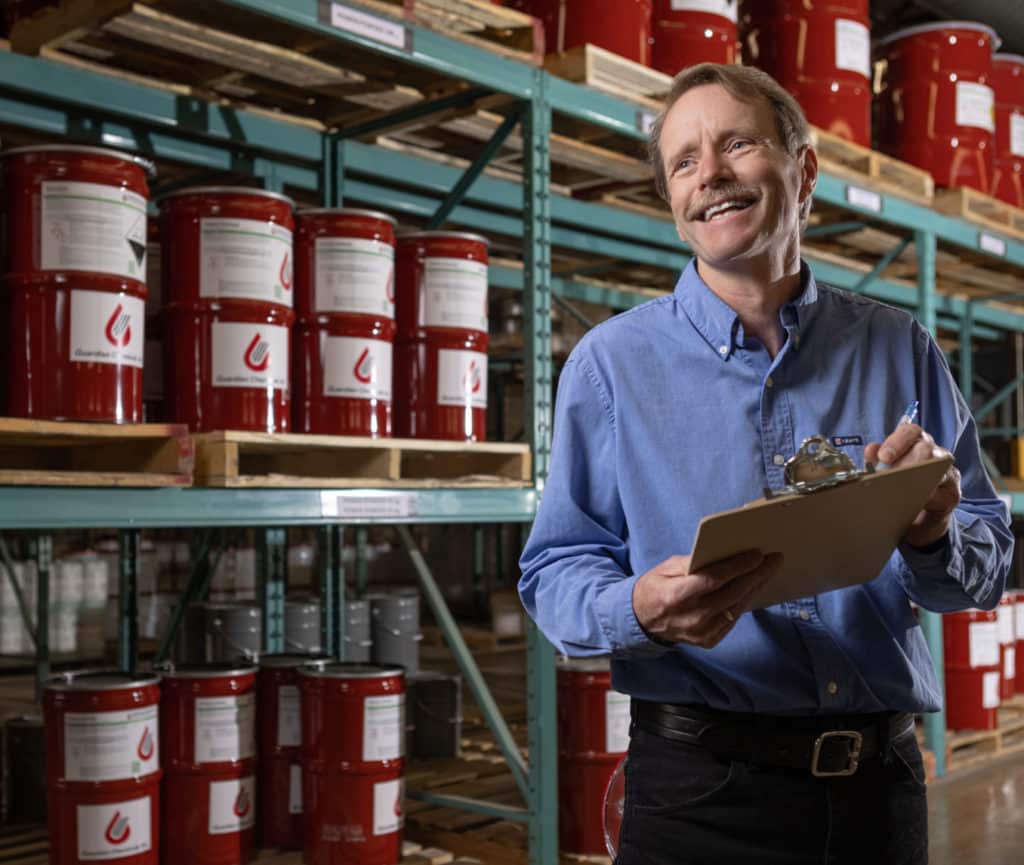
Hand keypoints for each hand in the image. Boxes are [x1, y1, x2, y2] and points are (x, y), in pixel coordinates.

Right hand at [632, 550, 782, 648]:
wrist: (642, 620)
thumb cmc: (655, 588)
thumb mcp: (666, 568)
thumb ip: (693, 563)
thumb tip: (724, 555)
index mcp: (677, 595)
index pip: (715, 579)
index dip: (739, 566)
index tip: (757, 554)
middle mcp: (692, 617)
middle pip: (732, 593)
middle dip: (756, 574)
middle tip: (774, 560)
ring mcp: (701, 632)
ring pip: (737, 607)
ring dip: (755, 588)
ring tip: (768, 572)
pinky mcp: (708, 640)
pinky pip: (733, 619)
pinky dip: (744, 603)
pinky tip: (753, 589)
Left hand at [865, 424, 960, 547]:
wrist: (915, 522)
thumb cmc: (898, 493)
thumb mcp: (884, 476)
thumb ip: (877, 462)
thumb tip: (871, 450)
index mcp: (915, 444)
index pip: (911, 431)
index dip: (897, 441)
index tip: (884, 457)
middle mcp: (935, 454)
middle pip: (925, 447)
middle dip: (905, 462)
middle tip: (890, 477)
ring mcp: (947, 473)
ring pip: (938, 465)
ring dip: (917, 477)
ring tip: (899, 489)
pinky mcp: (953, 494)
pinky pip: (943, 493)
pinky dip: (928, 498)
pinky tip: (915, 503)